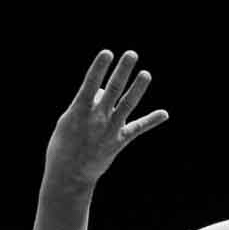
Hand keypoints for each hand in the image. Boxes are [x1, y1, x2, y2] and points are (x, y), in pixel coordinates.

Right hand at [44, 50, 167, 187]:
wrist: (69, 177)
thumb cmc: (64, 146)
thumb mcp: (68, 121)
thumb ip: (86, 104)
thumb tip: (103, 90)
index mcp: (79, 112)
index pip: (89, 84)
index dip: (99, 68)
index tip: (107, 53)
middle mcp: (97, 119)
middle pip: (113, 90)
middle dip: (122, 71)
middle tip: (131, 54)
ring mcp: (110, 130)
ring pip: (127, 105)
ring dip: (138, 89)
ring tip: (146, 74)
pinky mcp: (119, 141)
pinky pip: (137, 128)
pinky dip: (151, 120)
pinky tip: (164, 114)